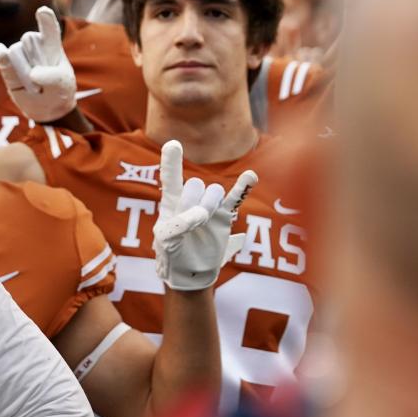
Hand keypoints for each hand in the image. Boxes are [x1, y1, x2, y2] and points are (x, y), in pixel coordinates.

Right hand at [0, 6, 77, 121]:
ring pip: (15, 51)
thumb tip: (33, 74)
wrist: (45, 107)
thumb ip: (53, 77)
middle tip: (44, 82)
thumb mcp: (63, 85)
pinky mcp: (6, 65)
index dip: (46, 19)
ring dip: (24, 72)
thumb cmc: (59, 91)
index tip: (42, 11)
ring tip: (34, 87)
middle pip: (29, 39)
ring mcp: (19, 54)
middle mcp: (34, 45)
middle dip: (34, 61)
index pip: (49, 28)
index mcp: (52, 44)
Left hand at [152, 141, 256, 291]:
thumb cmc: (172, 254)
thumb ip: (178, 225)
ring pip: (213, 190)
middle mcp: (190, 200)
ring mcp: (209, 206)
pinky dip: (244, 186)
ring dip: (210, 203)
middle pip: (195, 185)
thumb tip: (200, 215)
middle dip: (193, 202)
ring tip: (204, 220)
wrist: (191, 271)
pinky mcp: (225, 216)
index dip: (171, 162)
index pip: (171, 178)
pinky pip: (236, 197)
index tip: (173, 144)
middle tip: (192, 222)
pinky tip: (251, 176)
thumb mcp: (166, 241)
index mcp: (170, 203)